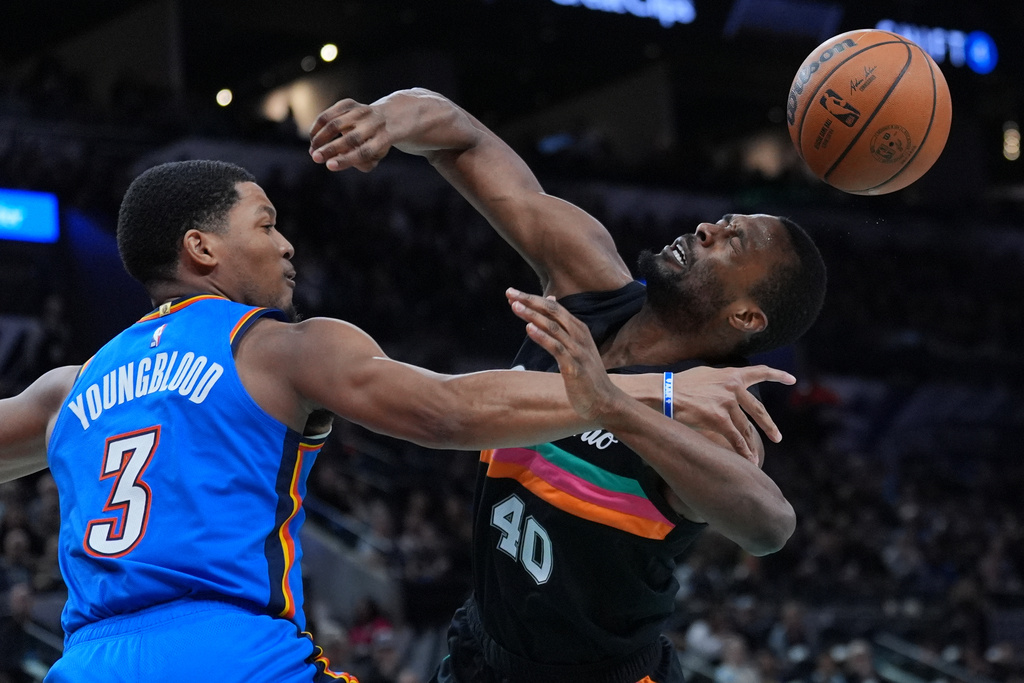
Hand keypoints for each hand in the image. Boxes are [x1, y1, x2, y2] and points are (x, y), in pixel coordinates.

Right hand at [308, 99, 391, 171]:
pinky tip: (313, 137)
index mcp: (383, 139)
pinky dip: (318, 125)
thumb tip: (337, 160)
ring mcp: (361, 111)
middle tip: (315, 158)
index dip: (346, 159)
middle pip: (351, 138)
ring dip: (320, 138)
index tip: (329, 166)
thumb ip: (362, 163)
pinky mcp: (349, 103)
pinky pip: (329, 113)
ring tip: (313, 150)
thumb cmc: (377, 142)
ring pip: (336, 123)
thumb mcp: (376, 156)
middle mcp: (374, 123)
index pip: (364, 152)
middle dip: (330, 149)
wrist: (387, 116)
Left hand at [506, 288, 625, 422]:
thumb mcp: (576, 346)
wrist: (604, 401)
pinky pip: (557, 348)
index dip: (532, 299)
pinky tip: (529, 329)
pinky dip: (542, 337)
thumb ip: (562, 325)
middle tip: (509, 292)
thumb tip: (550, 300)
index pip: (553, 307)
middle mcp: (579, 336)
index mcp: (578, 329)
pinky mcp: (574, 367)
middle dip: (530, 301)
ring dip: (533, 316)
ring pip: (553, 327)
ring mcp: (578, 351)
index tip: (512, 293)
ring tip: (515, 306)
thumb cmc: (586, 374)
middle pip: (553, 312)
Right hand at [671, 365, 794, 462]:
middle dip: (769, 426)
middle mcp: (733, 387)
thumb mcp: (706, 374)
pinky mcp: (719, 418)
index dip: (778, 376)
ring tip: (756, 458)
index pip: (760, 372)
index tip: (792, 380)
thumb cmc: (679, 384)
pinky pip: (735, 438)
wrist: (664, 392)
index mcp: (731, 374)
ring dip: (752, 445)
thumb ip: (722, 381)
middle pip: (758, 410)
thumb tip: (729, 388)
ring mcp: (727, 403)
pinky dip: (742, 450)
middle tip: (777, 437)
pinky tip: (747, 460)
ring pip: (746, 428)